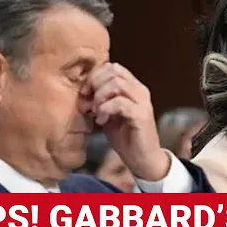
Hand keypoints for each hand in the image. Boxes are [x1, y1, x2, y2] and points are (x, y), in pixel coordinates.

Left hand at [83, 62, 169, 180]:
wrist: (142, 159)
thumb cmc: (126, 137)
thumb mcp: (108, 114)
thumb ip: (100, 100)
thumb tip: (83, 91)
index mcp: (133, 88)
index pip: (113, 67)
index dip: (95, 75)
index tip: (85, 93)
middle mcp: (140, 91)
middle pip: (114, 71)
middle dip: (95, 84)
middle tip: (88, 102)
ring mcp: (143, 102)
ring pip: (117, 84)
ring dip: (100, 97)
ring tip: (96, 112)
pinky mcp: (141, 115)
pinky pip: (120, 103)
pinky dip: (106, 110)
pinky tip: (102, 121)